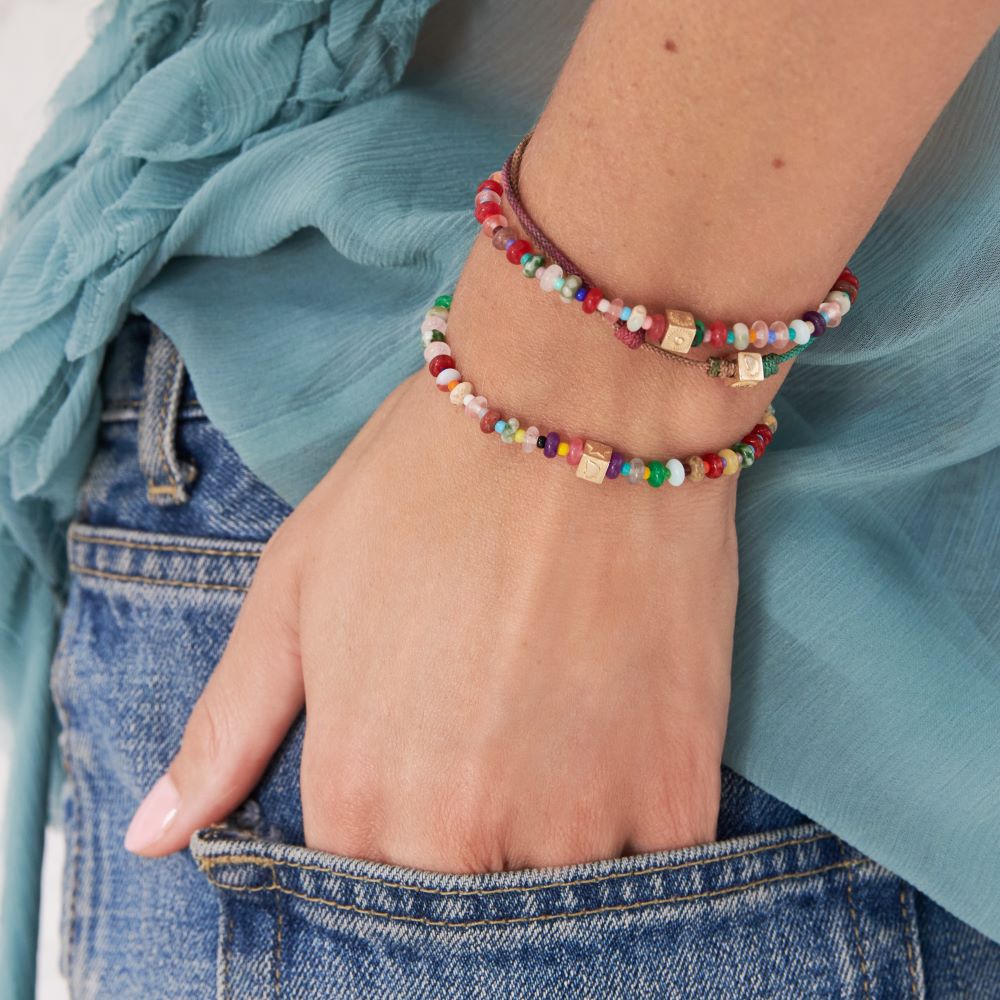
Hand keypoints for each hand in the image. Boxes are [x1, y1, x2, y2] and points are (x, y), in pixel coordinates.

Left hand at [123, 239, 761, 869]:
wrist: (581, 405)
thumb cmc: (424, 482)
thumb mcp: (296, 587)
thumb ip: (226, 726)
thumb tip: (149, 837)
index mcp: (356, 792)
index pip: (357, 885)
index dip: (390, 820)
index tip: (422, 758)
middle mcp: (461, 836)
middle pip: (458, 899)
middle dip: (469, 832)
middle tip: (496, 727)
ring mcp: (581, 822)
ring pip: (557, 894)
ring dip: (556, 831)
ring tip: (559, 720)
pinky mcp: (678, 789)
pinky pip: (657, 865)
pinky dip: (638, 819)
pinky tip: (623, 730)